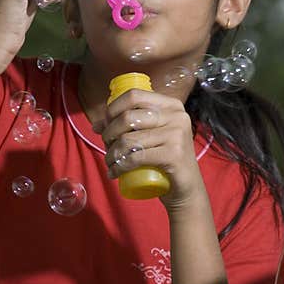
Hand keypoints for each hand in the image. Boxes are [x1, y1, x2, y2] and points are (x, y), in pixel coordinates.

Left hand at [95, 88, 206, 210]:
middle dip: (109, 133)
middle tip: (106, 146)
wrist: (187, 187)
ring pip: (129, 139)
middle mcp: (176, 116)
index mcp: (170, 105)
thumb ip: (130, 126)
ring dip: (111, 153)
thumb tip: (97, 125)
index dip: (113, 108)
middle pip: (128, 117)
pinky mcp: (174, 155)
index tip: (105, 124)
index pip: (134, 95)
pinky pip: (136, 158)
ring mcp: (176, 135)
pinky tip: (113, 172)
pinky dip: (119, 167)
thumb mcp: (150, 136)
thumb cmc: (165, 158)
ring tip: (109, 162)